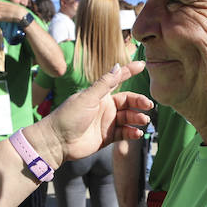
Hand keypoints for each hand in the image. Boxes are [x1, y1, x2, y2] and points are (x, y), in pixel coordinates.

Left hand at [26, 62, 152, 165]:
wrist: (57, 142)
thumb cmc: (69, 116)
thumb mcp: (88, 98)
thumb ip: (105, 84)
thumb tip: (118, 65)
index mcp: (100, 95)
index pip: (118, 80)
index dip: (129, 71)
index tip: (142, 65)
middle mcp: (105, 107)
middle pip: (128, 102)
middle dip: (139, 102)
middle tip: (148, 105)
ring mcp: (107, 122)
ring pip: (128, 118)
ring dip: (137, 118)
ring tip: (143, 121)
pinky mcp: (107, 137)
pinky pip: (124, 133)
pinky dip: (132, 132)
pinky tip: (137, 133)